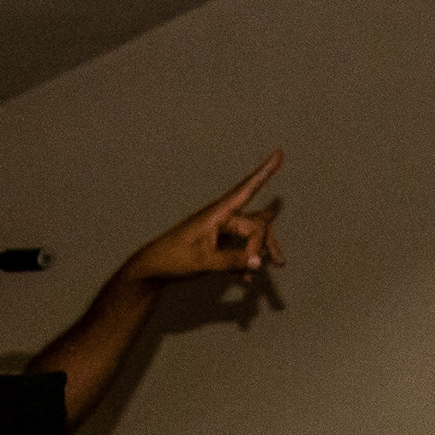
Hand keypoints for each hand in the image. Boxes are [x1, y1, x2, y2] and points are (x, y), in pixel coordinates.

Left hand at [116, 150, 284, 290]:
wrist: (154, 268)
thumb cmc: (174, 258)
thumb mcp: (203, 261)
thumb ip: (231, 262)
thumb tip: (258, 262)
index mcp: (218, 213)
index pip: (246, 189)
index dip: (264, 173)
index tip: (279, 153)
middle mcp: (222, 217)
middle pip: (256, 223)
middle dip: (268, 241)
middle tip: (279, 263)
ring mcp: (221, 230)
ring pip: (251, 235)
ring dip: (261, 251)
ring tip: (280, 265)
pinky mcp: (218, 242)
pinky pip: (240, 248)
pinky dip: (245, 262)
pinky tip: (245, 281)